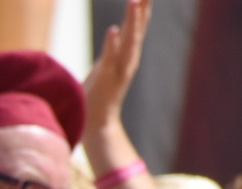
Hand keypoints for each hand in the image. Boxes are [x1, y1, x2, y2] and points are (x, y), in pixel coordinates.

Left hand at [85, 0, 149, 132]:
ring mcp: (118, 69)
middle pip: (138, 29)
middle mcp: (128, 59)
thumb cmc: (100, 94)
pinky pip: (110, 58)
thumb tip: (117, 31)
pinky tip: (113, 29)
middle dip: (143, 9)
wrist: (98, 123)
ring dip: (131, 21)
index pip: (137, 26)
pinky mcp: (106, 78)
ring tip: (134, 1)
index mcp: (127, 55)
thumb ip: (114, 49)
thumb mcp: (107, 65)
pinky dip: (112, 44)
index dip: (142, 9)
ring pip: (129, 41)